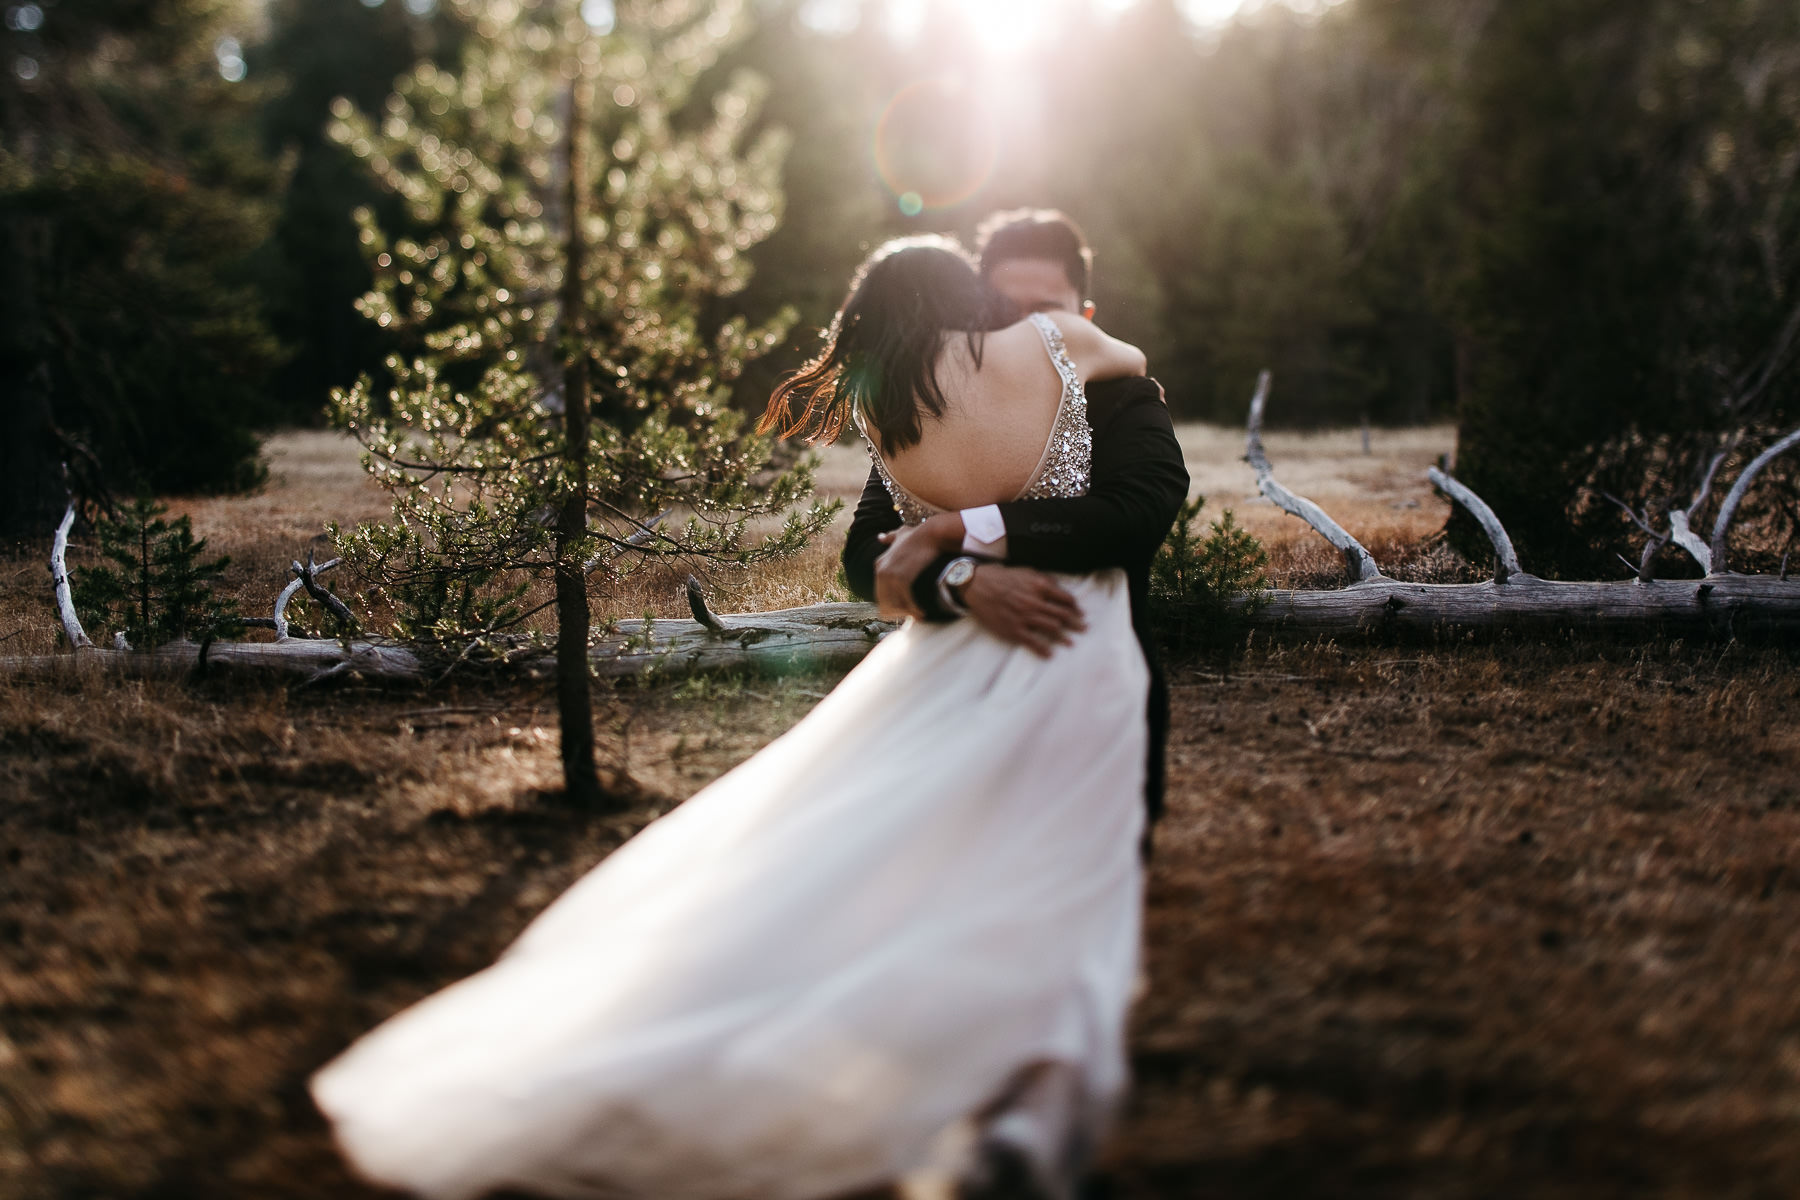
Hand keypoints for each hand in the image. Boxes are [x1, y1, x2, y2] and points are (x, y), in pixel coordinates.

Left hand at [873, 513, 962, 618]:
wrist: (931, 534)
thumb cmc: (919, 535)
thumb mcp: (900, 535)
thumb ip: (889, 537)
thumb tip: (880, 537)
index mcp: (879, 565)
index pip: (880, 595)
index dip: (893, 604)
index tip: (906, 607)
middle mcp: (881, 571)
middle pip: (884, 604)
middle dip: (898, 612)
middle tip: (913, 613)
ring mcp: (890, 575)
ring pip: (893, 607)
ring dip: (906, 613)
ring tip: (918, 614)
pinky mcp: (902, 579)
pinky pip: (905, 602)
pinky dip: (914, 610)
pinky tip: (922, 612)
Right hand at [960, 564, 1085, 657]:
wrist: (977, 585)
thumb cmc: (1001, 577)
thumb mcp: (1026, 572)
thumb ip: (1044, 580)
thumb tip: (1059, 589)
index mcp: (1040, 586)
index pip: (1066, 599)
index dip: (1075, 607)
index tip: (1080, 613)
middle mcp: (1035, 602)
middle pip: (1063, 615)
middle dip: (1076, 623)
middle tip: (1083, 629)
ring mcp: (1024, 617)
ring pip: (1051, 628)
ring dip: (1064, 637)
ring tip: (1071, 642)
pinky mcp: (1013, 629)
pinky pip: (1032, 642)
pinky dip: (1043, 649)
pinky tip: (1049, 654)